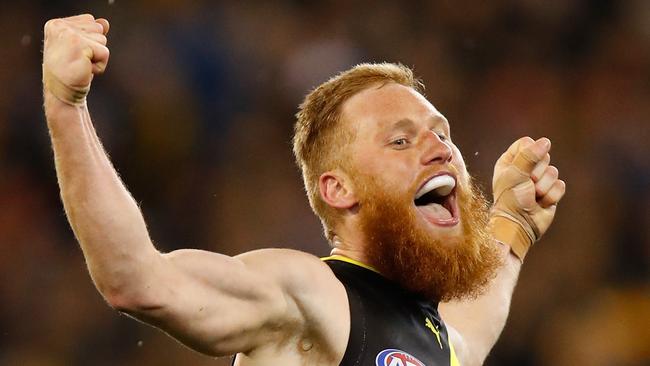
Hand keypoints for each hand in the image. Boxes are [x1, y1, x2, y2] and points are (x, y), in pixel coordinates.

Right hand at [43, 14, 109, 105]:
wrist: (63, 95)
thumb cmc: (71, 72)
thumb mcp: (81, 50)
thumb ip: (91, 33)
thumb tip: (104, 22)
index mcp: (56, 24)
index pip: (90, 21)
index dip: (89, 41)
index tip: (74, 54)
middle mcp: (59, 27)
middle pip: (98, 28)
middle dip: (95, 48)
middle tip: (79, 61)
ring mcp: (68, 35)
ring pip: (102, 40)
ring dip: (97, 57)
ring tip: (81, 66)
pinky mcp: (79, 46)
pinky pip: (105, 53)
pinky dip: (100, 66)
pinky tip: (85, 71)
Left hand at [491, 137, 565, 259]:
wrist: (519, 225)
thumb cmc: (511, 199)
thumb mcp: (515, 174)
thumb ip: (529, 156)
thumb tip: (546, 141)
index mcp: (510, 161)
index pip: (527, 143)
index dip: (529, 154)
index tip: (521, 168)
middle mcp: (524, 168)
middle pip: (543, 156)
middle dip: (537, 173)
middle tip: (527, 185)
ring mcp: (539, 180)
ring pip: (553, 171)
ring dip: (543, 187)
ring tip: (533, 196)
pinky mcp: (550, 192)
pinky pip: (560, 185)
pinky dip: (551, 196)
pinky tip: (541, 203)